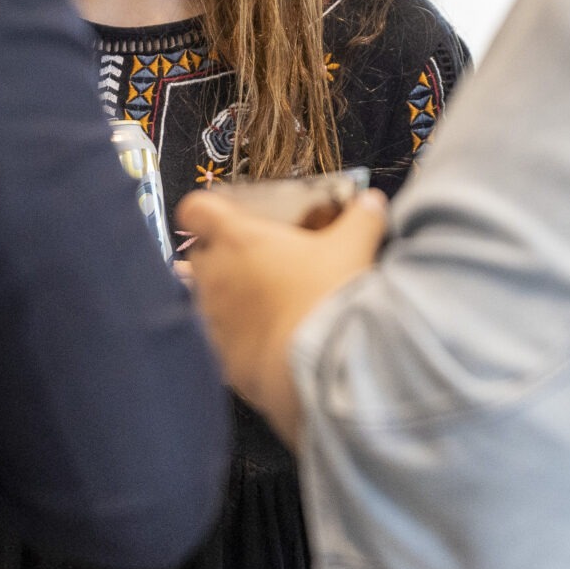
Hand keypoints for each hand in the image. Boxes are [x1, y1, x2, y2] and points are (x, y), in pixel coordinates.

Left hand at [176, 187, 388, 450]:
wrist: (324, 365)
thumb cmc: (329, 296)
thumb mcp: (354, 247)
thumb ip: (362, 219)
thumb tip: (373, 203)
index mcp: (238, 239)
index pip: (196, 210)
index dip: (206, 211)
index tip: (223, 217)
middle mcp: (215, 275)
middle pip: (199, 255)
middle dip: (221, 255)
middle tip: (258, 261)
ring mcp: (213, 319)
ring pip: (207, 299)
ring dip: (230, 298)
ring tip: (268, 304)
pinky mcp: (221, 357)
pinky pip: (222, 340)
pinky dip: (239, 337)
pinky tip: (270, 340)